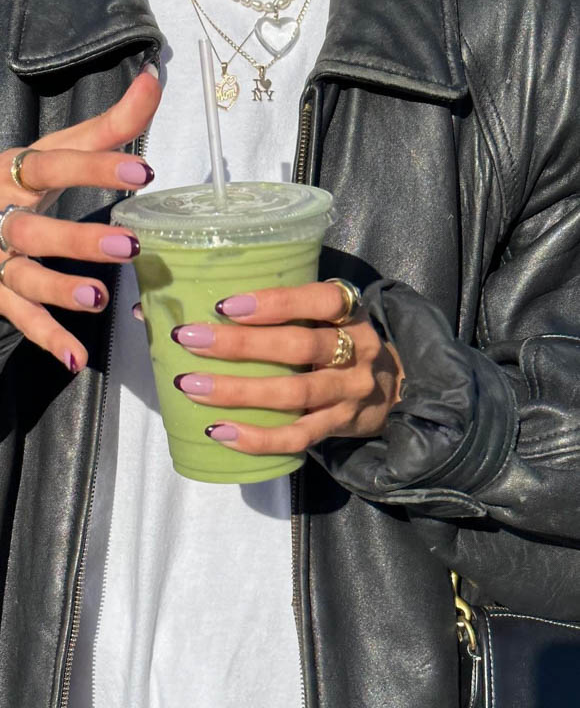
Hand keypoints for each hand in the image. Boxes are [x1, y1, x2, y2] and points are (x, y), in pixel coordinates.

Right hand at [0, 68, 160, 370]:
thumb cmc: (16, 178)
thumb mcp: (53, 148)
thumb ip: (107, 126)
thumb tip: (152, 78)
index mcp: (13, 170)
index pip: (53, 164)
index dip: (95, 167)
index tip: (143, 172)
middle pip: (33, 229)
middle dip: (77, 238)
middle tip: (128, 244)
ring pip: (22, 277)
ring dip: (58, 289)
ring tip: (98, 297)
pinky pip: (19, 317)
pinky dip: (47, 338)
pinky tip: (77, 359)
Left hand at [171, 282, 402, 453]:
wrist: (396, 389)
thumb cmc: (340, 341)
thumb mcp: (325, 317)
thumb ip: (273, 308)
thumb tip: (159, 306)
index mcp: (350, 313)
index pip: (321, 300)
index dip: (276, 302)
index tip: (227, 305)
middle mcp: (356, 350)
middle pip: (300, 346)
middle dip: (241, 344)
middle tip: (190, 340)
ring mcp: (350, 392)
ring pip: (294, 394)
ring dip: (239, 391)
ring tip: (191, 385)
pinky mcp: (340, 427)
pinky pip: (297, 437)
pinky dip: (257, 438)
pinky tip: (219, 432)